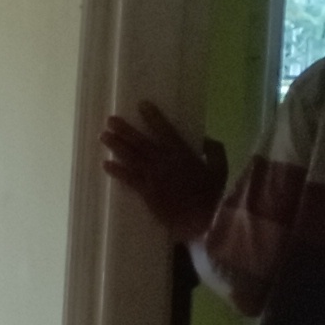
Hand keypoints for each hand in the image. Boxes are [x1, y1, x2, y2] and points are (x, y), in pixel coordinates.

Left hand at [98, 100, 227, 241]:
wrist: (202, 220)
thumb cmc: (214, 195)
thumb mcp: (221, 168)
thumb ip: (214, 150)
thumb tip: (205, 138)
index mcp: (182, 153)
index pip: (165, 130)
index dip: (153, 116)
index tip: (141, 104)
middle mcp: (164, 161)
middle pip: (141, 142)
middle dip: (125, 130)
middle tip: (110, 120)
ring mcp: (153, 177)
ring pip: (131, 157)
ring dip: (116, 146)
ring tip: (103, 136)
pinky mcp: (146, 193)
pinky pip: (128, 179)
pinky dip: (116, 171)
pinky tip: (105, 164)